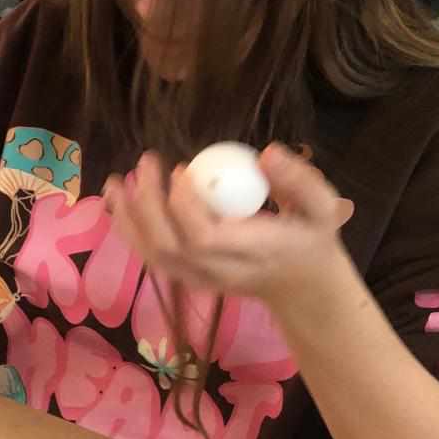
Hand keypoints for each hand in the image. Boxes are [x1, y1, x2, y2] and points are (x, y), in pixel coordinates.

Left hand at [101, 145, 356, 303]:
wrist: (301, 285)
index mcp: (252, 253)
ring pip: (153, 255)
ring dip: (128, 218)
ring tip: (115, 182)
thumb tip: (267, 153)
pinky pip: (151, 257)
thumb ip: (300, 180)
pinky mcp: (187, 277)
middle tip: (148, 161)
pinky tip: (117, 203)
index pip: (204, 237)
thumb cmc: (311, 238)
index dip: (184, 204)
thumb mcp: (323, 207)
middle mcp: (219, 271)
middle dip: (148, 203)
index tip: (181, 167)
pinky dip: (129, 230)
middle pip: (170, 246)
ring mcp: (199, 279)